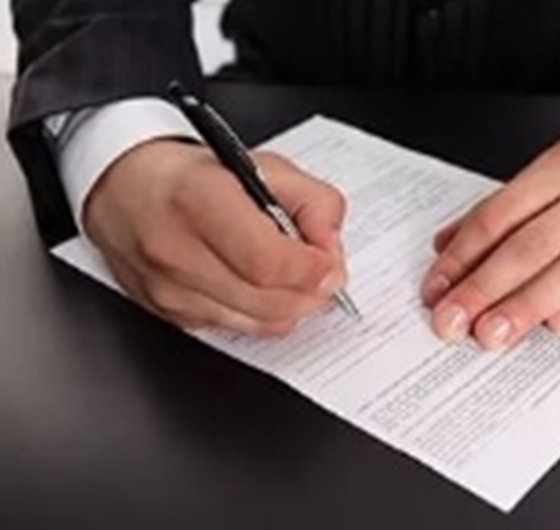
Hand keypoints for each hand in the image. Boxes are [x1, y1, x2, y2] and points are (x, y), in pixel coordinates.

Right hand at [84, 140, 347, 335]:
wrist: (124, 188)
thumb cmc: (192, 175)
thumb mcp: (264, 165)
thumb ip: (314, 202)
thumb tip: (330, 250)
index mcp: (199, 200)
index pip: (270, 263)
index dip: (313, 270)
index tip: (329, 263)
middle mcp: (176, 250)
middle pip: (271, 303)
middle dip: (311, 292)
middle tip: (320, 272)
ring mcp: (169, 289)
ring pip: (259, 324)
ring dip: (289, 305)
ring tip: (289, 274)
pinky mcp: (169, 315)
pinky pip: (237, 330)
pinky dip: (261, 312)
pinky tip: (257, 284)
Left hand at [421, 100, 559, 350]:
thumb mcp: (557, 165)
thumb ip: (504, 207)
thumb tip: (447, 246)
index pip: (501, 215)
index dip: (463, 256)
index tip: (435, 288)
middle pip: (533, 246)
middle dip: (485, 289)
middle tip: (451, 322)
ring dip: (528, 305)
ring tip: (492, 333)